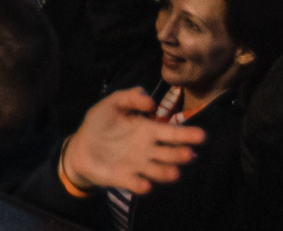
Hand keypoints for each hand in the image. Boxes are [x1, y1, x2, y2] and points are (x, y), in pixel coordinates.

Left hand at [61, 90, 208, 195]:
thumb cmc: (100, 124)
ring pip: (158, 171)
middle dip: (181, 154)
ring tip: (175, 173)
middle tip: (190, 154)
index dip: (188, 134)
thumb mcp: (113, 103)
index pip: (172, 133)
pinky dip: (141, 185)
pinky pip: (137, 184)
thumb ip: (131, 97)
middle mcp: (148, 150)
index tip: (202, 135)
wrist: (81, 147)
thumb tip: (152, 103)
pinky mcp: (125, 179)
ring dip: (166, 173)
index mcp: (148, 130)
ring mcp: (138, 166)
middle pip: (170, 154)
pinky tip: (145, 185)